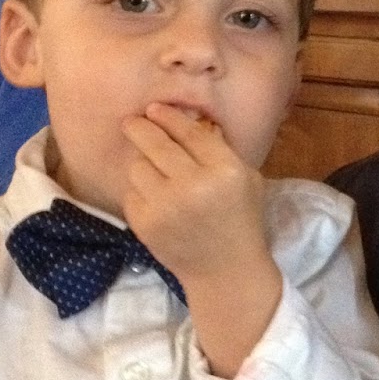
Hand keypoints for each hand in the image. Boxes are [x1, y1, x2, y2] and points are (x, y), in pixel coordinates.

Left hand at [121, 104, 282, 375]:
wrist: (225, 271)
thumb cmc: (240, 220)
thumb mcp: (247, 179)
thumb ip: (219, 150)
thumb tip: (184, 121)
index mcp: (225, 170)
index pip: (190, 133)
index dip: (169, 117)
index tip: (154, 108)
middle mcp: (194, 185)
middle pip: (156, 144)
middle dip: (140, 128)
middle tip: (132, 122)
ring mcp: (166, 206)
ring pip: (138, 167)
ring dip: (143, 164)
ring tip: (153, 170)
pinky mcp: (146, 224)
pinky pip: (131, 193)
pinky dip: (140, 192)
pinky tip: (154, 198)